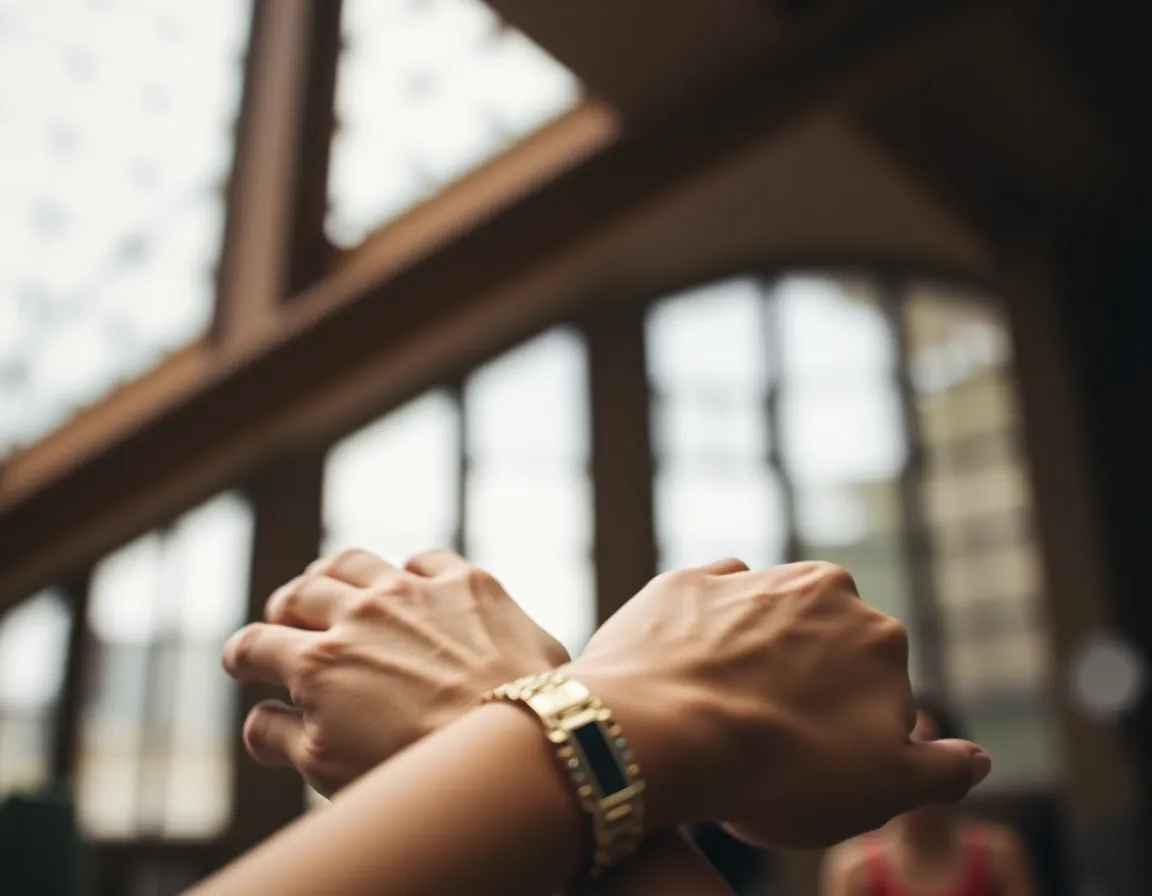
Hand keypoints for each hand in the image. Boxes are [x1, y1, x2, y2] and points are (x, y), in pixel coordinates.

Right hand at [222, 548, 568, 795]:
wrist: (521, 739)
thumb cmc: (420, 768)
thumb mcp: (332, 770)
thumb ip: (281, 739)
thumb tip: (256, 717)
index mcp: (318, 663)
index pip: (256, 644)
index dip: (242, 655)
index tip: (243, 661)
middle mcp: (360, 614)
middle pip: (300, 593)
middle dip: (284, 608)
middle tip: (284, 618)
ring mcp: (414, 591)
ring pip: (353, 562)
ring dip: (333, 574)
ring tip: (330, 584)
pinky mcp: (467, 581)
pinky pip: (424, 558)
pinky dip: (408, 571)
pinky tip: (410, 582)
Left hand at [567, 559, 989, 847]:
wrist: (655, 735)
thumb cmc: (776, 769)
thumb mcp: (883, 791)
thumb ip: (942, 771)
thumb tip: (976, 758)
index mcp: (879, 634)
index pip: (878, 687)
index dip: (849, 732)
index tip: (813, 761)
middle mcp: (820, 587)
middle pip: (821, 646)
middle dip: (803, 684)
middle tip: (768, 739)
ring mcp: (747, 578)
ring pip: (763, 623)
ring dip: (752, 658)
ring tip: (720, 715)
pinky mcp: (683, 583)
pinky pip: (703, 610)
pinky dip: (699, 637)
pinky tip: (686, 679)